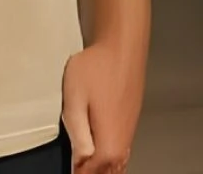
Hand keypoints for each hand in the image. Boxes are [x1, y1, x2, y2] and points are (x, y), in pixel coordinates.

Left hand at [62, 41, 143, 173]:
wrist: (123, 42)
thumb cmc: (98, 65)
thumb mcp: (74, 101)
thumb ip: (77, 135)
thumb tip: (79, 159)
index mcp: (109, 141)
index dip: (79, 173)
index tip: (71, 171)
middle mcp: (123, 138)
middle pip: (109, 171)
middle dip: (94, 173)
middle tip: (80, 168)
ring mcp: (129, 127)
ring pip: (119, 162)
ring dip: (104, 168)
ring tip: (90, 166)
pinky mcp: (131, 116)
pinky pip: (123, 149)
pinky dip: (113, 159)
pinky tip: (106, 156)